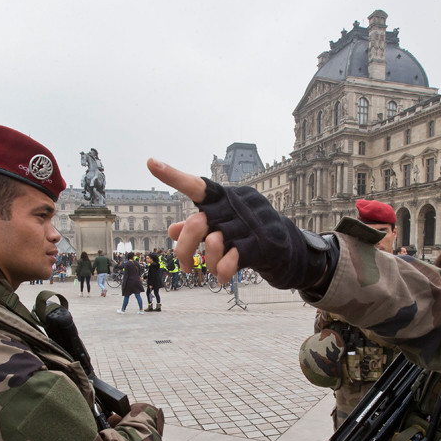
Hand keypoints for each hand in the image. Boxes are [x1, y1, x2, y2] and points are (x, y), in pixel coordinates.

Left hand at [148, 158, 333, 290]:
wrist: (290, 252)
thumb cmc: (251, 236)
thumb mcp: (225, 228)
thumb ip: (199, 227)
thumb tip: (172, 230)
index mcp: (228, 197)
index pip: (200, 185)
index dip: (174, 176)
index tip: (150, 163)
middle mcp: (239, 205)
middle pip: (198, 222)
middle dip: (185, 248)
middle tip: (185, 265)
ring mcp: (252, 224)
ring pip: (215, 242)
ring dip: (208, 261)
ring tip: (210, 271)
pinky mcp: (262, 245)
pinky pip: (233, 259)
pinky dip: (222, 271)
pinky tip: (221, 278)